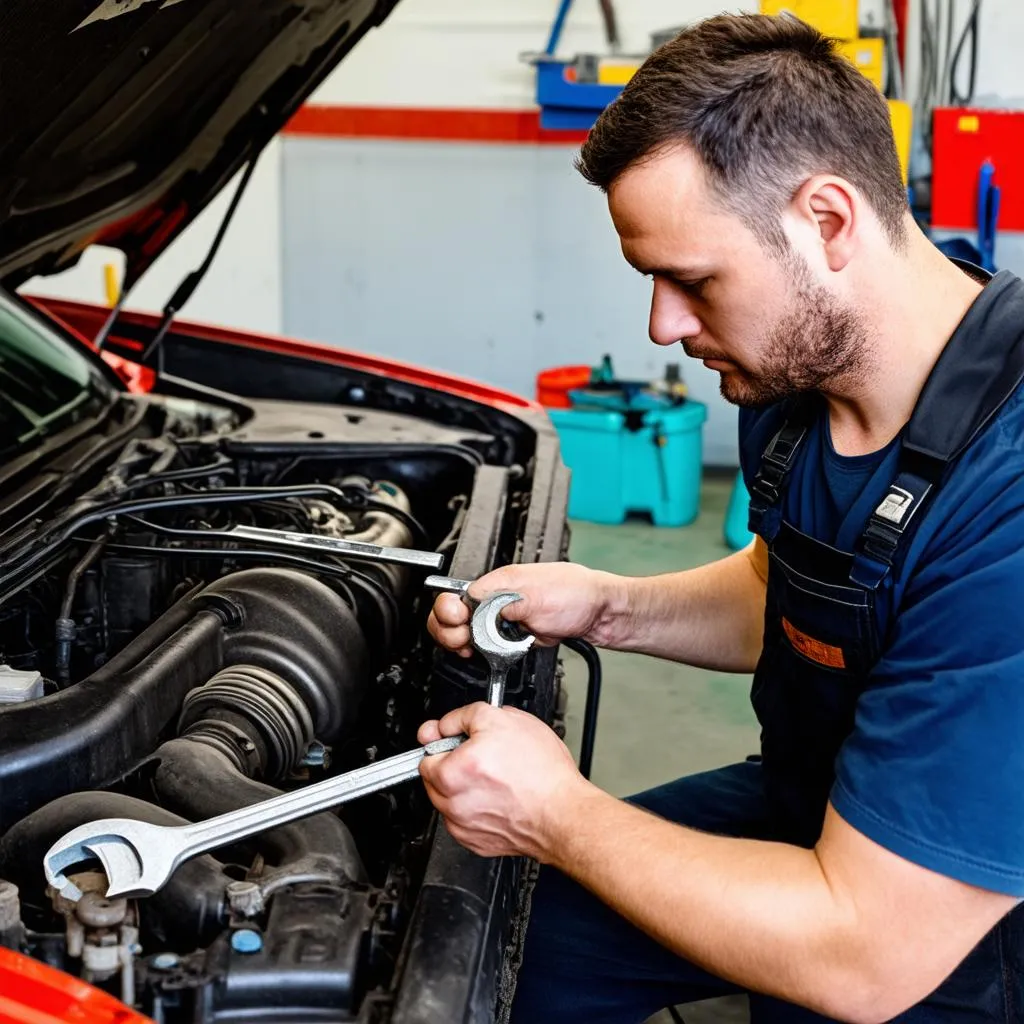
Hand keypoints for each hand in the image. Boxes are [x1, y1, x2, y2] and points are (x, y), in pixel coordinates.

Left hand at [417, 704, 589, 860]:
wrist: (563, 814)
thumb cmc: (542, 773)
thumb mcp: (504, 718)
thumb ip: (465, 716)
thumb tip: (446, 725)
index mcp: (453, 772)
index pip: (426, 753)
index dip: (443, 740)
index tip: (452, 739)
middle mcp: (452, 803)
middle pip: (434, 778)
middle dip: (452, 764)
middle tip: (481, 756)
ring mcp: (463, 826)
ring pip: (449, 800)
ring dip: (463, 788)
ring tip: (495, 778)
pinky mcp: (476, 842)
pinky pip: (464, 820)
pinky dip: (475, 809)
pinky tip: (498, 798)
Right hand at [427, 562, 621, 656]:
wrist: (601, 613)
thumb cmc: (577, 595)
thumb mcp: (538, 596)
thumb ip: (503, 602)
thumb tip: (476, 606)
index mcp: (498, 583)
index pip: (456, 596)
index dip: (450, 612)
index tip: (459, 624)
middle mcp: (497, 599)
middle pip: (454, 615)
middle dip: (450, 631)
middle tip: (462, 642)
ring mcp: (503, 618)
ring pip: (466, 632)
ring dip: (463, 643)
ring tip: (471, 649)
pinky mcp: (512, 635)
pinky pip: (485, 645)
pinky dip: (480, 652)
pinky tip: (484, 655)